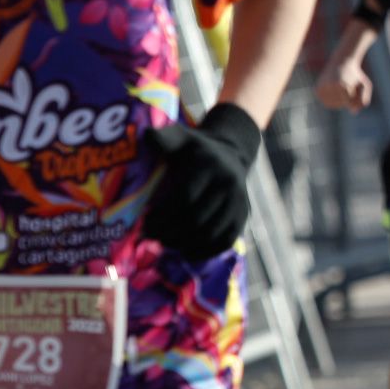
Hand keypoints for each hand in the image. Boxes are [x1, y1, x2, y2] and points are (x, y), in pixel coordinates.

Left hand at [141, 103, 261, 259]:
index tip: (145, 222)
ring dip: (184, 244)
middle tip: (151, 236)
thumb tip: (147, 137)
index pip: (185, 197)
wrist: (231, 152)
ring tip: (165, 243)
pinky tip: (187, 252)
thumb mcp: (181, 137)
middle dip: (169, 232)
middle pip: (196, 218)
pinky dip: (205, 251)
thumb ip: (164, 137)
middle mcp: (228, 183)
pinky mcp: (244, 215)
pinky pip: (226, 240)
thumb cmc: (195, 148)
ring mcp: (239, 201)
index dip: (163, 215)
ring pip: (210, 233)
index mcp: (209, 165)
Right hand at [316, 60, 372, 111]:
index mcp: (342, 86)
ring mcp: (323, 88)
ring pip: (332, 105)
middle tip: (348, 88)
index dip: (353, 101)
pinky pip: (325, 102)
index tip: (354, 91)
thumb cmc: (356, 75)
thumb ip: (363, 100)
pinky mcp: (317, 90)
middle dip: (346, 100)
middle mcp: (331, 87)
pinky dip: (331, 99)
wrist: (342, 61)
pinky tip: (334, 90)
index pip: (349, 104)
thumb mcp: (365, 85)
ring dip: (338, 101)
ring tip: (341, 89)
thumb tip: (353, 112)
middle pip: (341, 105)